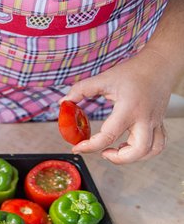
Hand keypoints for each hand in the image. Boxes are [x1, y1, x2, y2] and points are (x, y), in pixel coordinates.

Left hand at [63, 49, 171, 163]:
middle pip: (138, 150)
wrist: (159, 64)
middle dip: (118, 158)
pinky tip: (128, 146)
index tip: (77, 148)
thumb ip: (81, 90)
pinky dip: (144, 152)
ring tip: (116, 150)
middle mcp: (145, 118)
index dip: (90, 147)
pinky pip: (158, 144)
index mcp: (128, 108)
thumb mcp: (103, 78)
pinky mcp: (159, 123)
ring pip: (152, 150)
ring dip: (133, 157)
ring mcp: (155, 122)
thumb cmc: (132, 72)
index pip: (109, 135)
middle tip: (103, 152)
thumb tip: (63, 102)